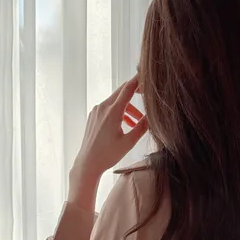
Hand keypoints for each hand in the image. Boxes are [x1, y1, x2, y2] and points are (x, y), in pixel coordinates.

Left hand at [68, 76, 147, 202]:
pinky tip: (125, 124)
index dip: (138, 81)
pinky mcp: (93, 116)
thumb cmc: (107, 155)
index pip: (128, 89)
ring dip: (128, 107)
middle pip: (121, 92)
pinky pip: (108, 108)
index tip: (146, 76)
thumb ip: (141, 127)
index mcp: (112, 112)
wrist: (87, 163)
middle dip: (134, 92)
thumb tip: (152, 117)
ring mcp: (96, 111)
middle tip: (146, 92)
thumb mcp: (129, 142)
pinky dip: (119, 111)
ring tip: (137, 121)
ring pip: (115, 101)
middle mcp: (102, 107)